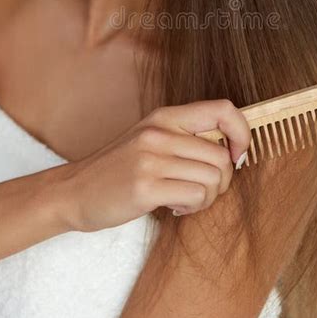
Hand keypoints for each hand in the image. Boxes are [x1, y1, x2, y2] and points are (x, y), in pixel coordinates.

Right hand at [62, 99, 250, 231]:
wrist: (74, 191)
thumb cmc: (119, 169)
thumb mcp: (151, 138)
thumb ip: (186, 136)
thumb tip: (233, 147)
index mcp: (165, 116)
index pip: (224, 109)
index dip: (242, 133)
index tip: (236, 155)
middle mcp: (159, 132)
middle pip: (222, 156)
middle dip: (223, 181)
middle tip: (202, 190)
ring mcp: (151, 159)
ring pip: (213, 179)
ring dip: (208, 198)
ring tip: (187, 200)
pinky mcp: (145, 187)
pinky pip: (196, 196)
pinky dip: (193, 208)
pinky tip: (175, 208)